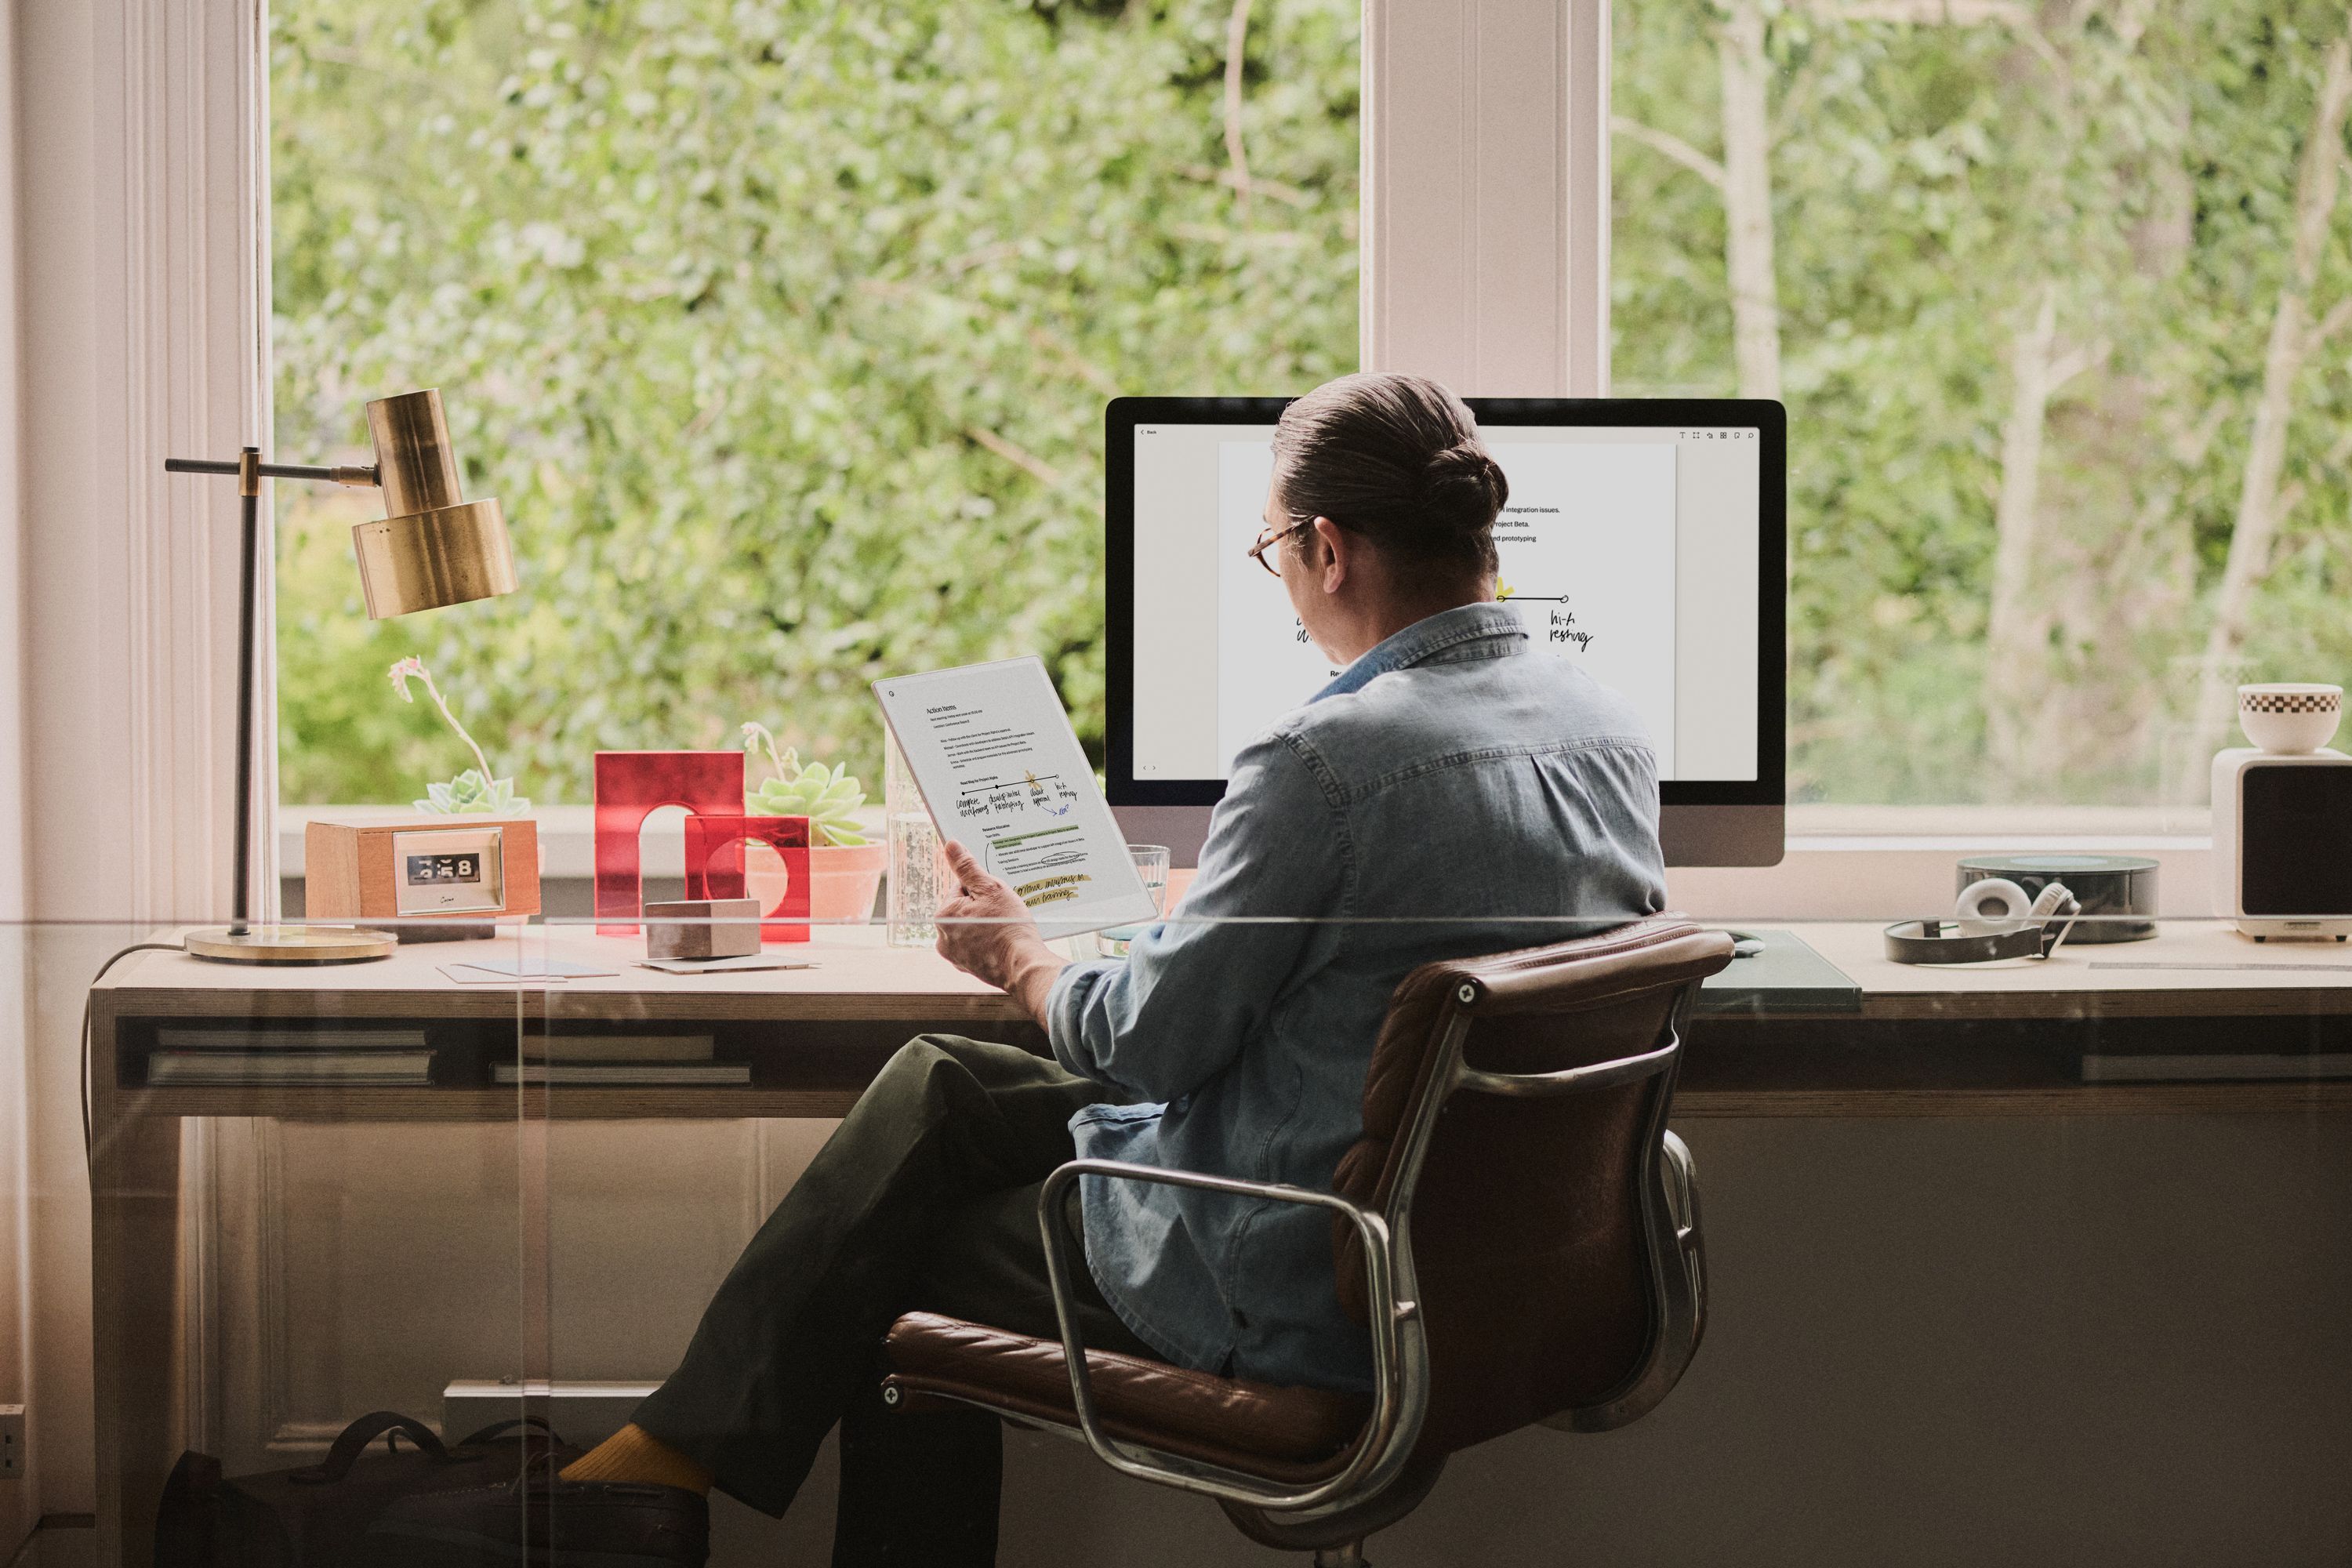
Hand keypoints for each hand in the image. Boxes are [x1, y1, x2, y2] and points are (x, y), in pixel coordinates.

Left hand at [935, 840, 1065, 1021]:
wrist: (1023, 966)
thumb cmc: (1008, 927)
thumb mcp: (991, 888)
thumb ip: (968, 867)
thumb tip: (951, 846)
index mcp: (943, 914)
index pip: (961, 888)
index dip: (982, 890)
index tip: (996, 899)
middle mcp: (942, 936)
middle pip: (964, 909)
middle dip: (983, 907)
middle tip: (1002, 914)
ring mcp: (954, 955)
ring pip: (970, 927)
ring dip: (985, 925)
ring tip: (1003, 929)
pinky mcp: (966, 967)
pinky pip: (976, 945)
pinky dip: (987, 943)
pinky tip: (1002, 943)